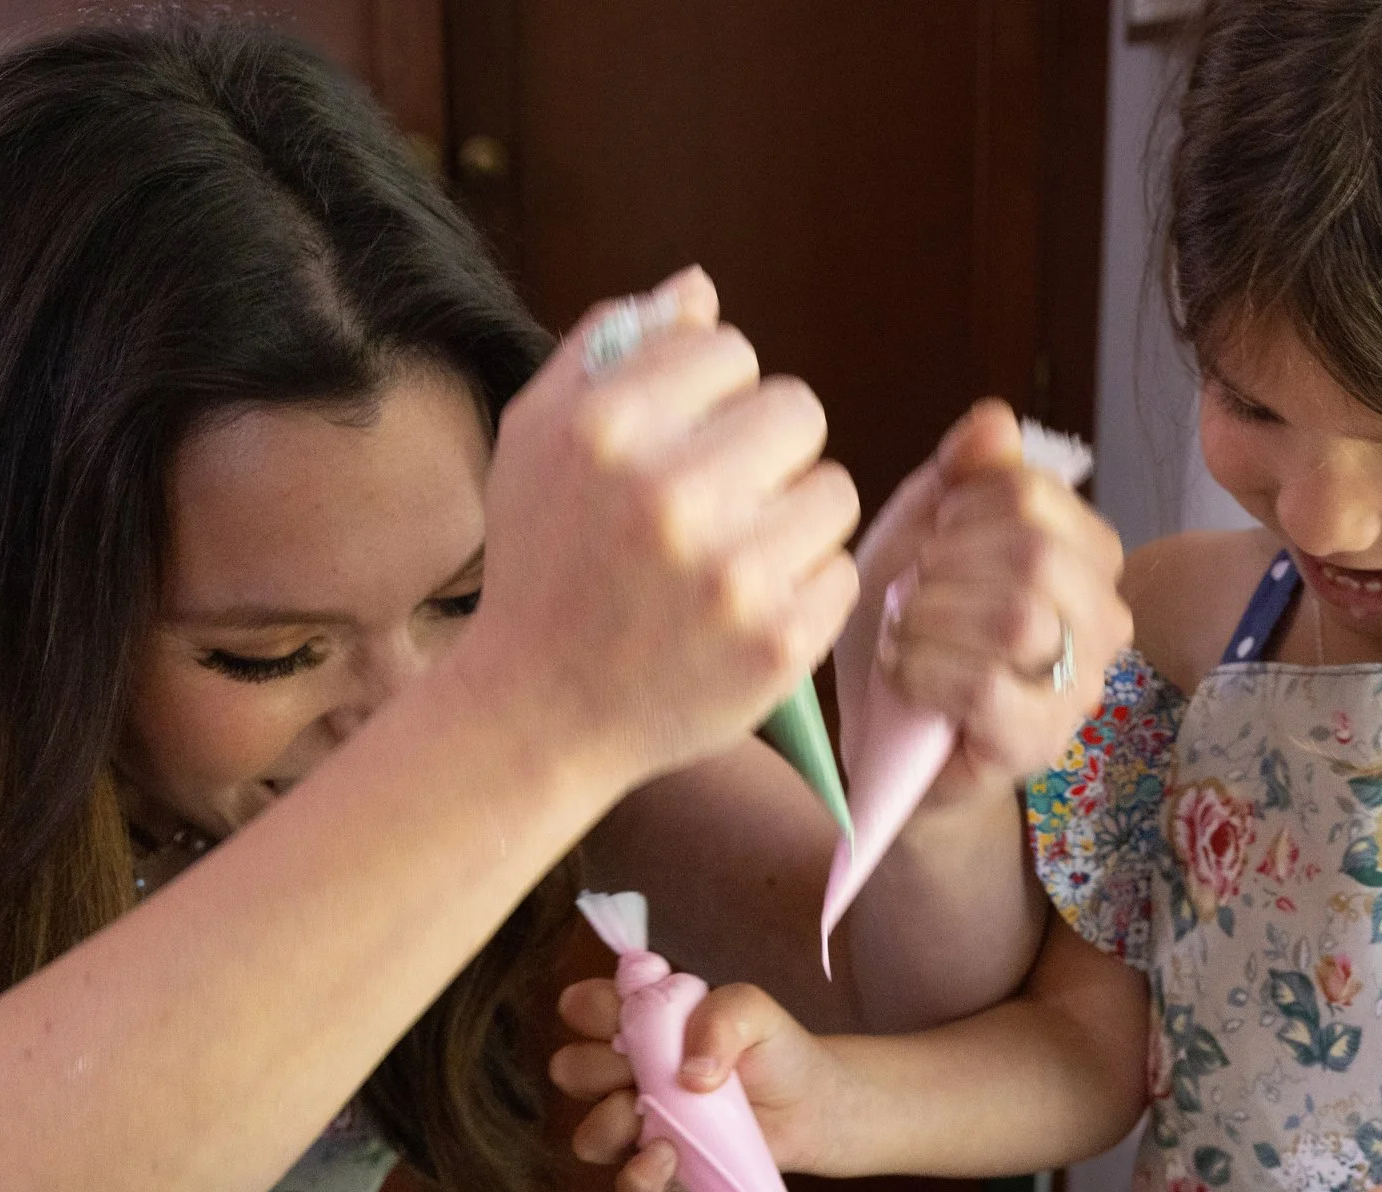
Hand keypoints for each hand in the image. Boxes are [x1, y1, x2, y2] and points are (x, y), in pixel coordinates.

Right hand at [469, 268, 862, 788]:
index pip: (730, 350)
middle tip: (720, 502)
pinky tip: (748, 611)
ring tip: (736, 557)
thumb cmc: (542, 564)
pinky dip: (806, 590)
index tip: (680, 445)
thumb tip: (700, 289)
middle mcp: (670, 494)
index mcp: (608, 427)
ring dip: (795, 518)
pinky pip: (843, 572)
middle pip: (797, 410)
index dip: (712, 396)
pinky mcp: (779, 641)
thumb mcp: (538, 440)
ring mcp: (732, 574)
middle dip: (766, 450)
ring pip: (834, 490)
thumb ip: (613, 350)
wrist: (539, 711)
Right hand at [551, 976, 847, 1191]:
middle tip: (646, 1066)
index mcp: (638, 1022)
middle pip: (570, 1069)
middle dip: (598, 1068)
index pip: (583, 1007)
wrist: (810, 1105)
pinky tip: (671, 1156)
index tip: (631, 1014)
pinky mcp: (662, 1169)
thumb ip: (721, 1018)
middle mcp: (626, 1072)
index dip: (593, 1009)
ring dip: (610, 1125)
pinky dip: (641, 1173)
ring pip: (588, 1135)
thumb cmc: (772, 1048)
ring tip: (651, 1118)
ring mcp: (639, 1125)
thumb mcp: (753, 1010)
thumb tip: (690, 1076)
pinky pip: (627, 1182)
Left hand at [840, 401, 1130, 806]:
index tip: (928, 539)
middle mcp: (1104, 617)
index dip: (960, 508)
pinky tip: (901, 670)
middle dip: (947, 565)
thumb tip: (996, 418)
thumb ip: (963, 474)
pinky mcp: (1039, 743)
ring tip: (902, 629)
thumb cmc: (915, 631)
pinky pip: (988, 689)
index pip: (1033, 495)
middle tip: (910, 589)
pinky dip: (926, 670)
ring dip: (933, 618)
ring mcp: (1079, 686)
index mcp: (1087, 553)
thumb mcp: (922, 532)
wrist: (887, 736)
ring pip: (1019, 620)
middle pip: (1035, 554)